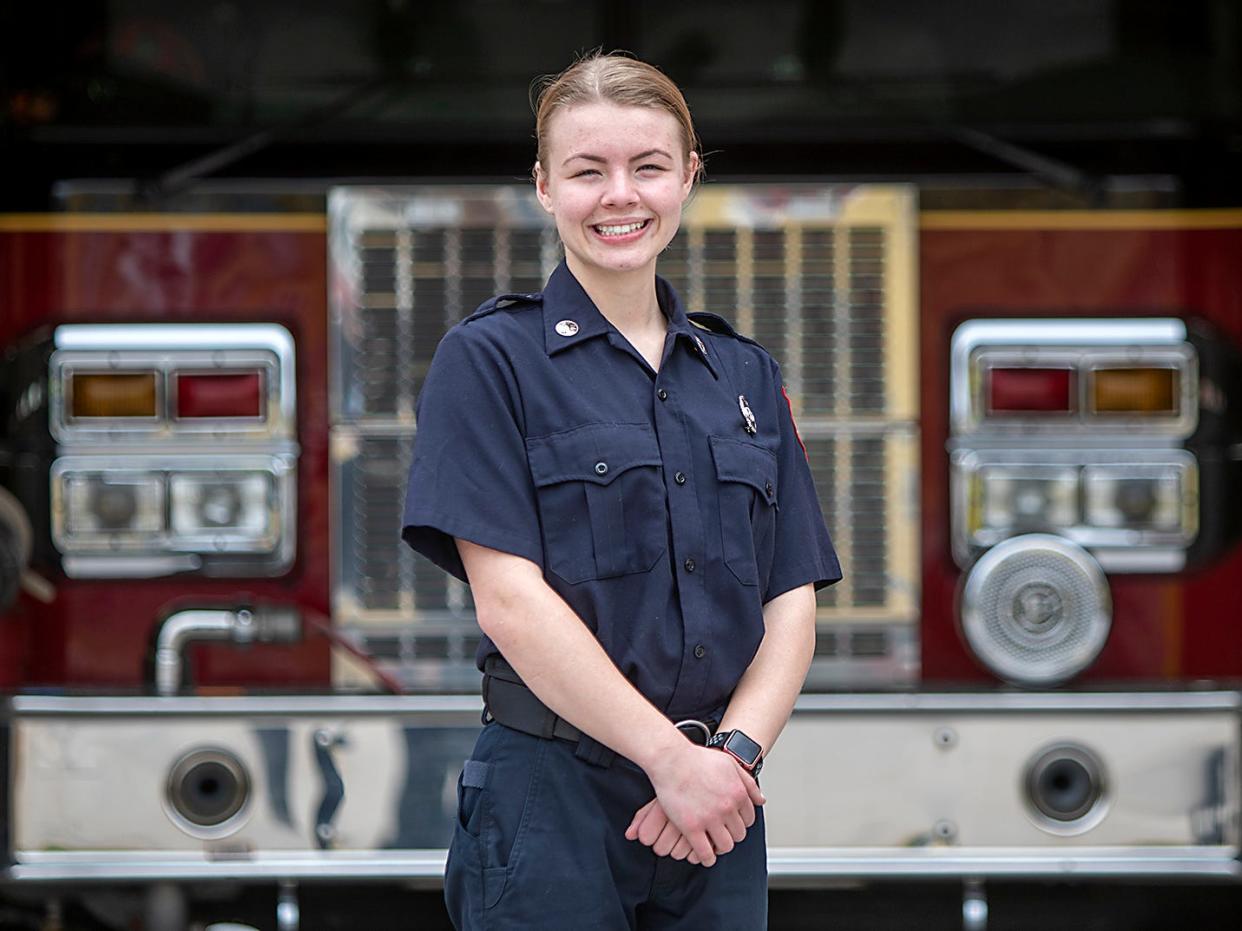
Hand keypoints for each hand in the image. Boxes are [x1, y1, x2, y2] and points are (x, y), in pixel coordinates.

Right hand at [629, 746, 765, 866]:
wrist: (671, 759)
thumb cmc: (696, 758)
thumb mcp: (729, 764)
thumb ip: (748, 783)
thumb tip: (761, 800)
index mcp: (738, 793)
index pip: (749, 819)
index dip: (740, 822)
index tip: (732, 823)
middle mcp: (727, 807)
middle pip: (739, 834)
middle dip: (731, 834)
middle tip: (721, 833)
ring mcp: (710, 818)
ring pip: (725, 846)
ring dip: (720, 847)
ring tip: (713, 843)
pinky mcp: (692, 828)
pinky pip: (705, 853)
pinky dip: (707, 858)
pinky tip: (704, 855)